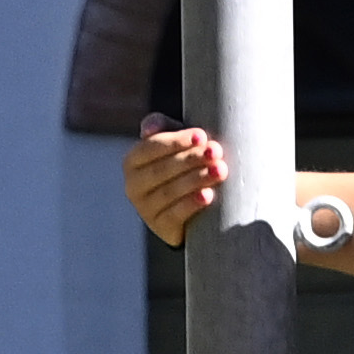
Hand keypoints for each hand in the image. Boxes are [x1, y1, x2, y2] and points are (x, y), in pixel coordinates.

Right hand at [123, 122, 227, 245]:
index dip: (177, 141)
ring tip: (220, 170)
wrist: (191, 206)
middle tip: (216, 151)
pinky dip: (191, 204)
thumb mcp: (174, 143)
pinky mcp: (159, 227)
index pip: (151, 147)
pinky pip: (174, 215)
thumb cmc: (184, 164)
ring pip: (169, 192)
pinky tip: (208, 195)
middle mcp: (133, 185)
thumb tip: (148, 129)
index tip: (202, 136)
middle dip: (191, 159)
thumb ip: (163, 127)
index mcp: (133, 160)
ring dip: (196, 179)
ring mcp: (144, 208)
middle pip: (162, 169)